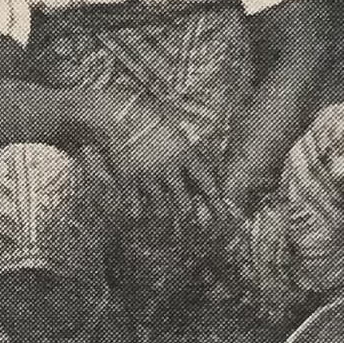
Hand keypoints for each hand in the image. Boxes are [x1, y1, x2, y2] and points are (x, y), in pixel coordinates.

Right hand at [85, 103, 223, 240]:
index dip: (216, 202)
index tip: (223, 216)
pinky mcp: (128, 178)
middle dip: (189, 219)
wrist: (120, 113)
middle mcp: (168, 168)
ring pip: (161, 209)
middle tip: (192, 226)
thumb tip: (208, 162)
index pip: (206, 183)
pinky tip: (138, 216)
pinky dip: (137, 213)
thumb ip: (191, 148)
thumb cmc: (150, 117)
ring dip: (165, 221)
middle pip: (184, 204)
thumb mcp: (178, 129)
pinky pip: (134, 204)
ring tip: (166, 228)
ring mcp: (147, 175)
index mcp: (185, 154)